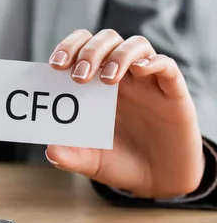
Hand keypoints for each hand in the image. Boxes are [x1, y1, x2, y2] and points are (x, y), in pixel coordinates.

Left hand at [45, 29, 203, 197]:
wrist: (157, 182)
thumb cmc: (120, 163)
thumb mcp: (92, 162)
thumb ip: (70, 156)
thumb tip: (50, 151)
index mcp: (95, 84)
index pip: (81, 47)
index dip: (68, 47)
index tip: (55, 65)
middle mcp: (121, 76)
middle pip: (106, 40)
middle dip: (89, 52)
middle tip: (79, 77)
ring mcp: (147, 82)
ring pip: (136, 45)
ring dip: (118, 55)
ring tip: (107, 79)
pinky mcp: (173, 93)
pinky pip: (167, 66)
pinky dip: (154, 62)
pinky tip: (140, 70)